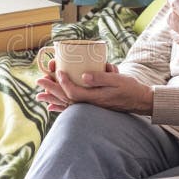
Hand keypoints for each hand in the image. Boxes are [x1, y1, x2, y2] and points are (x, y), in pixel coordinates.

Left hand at [37, 63, 153, 114]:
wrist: (139, 100)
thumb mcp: (117, 80)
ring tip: (40, 96)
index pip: (73, 91)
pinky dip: (62, 107)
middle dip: (51, 89)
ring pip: (67, 103)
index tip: (57, 71)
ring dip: (53, 99)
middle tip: (39, 80)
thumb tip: (84, 75)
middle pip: (66, 98)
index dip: (63, 82)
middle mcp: (90, 104)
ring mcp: (91, 106)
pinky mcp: (93, 105)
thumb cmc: (130, 88)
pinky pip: (73, 107)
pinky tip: (53, 107)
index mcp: (95, 97)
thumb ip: (101, 78)